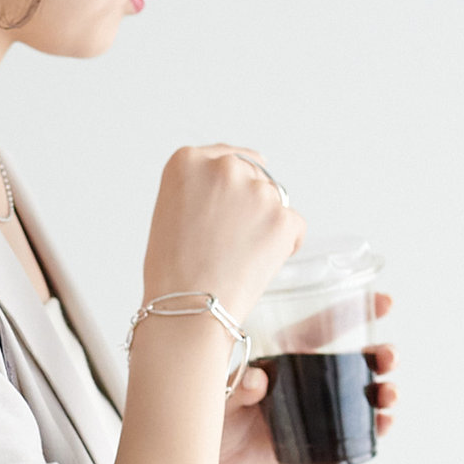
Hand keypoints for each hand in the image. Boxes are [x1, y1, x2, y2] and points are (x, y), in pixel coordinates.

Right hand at [144, 143, 306, 322]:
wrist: (188, 308)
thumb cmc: (171, 272)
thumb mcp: (169, 213)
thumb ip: (198, 191)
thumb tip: (228, 193)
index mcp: (188, 162)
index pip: (224, 155)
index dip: (233, 178)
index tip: (236, 191)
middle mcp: (224, 168)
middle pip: (252, 176)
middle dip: (249, 203)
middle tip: (230, 241)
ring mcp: (258, 191)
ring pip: (274, 202)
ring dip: (265, 225)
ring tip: (238, 258)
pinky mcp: (284, 217)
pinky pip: (294, 226)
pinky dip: (284, 245)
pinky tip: (257, 264)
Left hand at [217, 293, 398, 463]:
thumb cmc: (210, 424)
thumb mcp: (217, 401)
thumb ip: (236, 389)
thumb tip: (258, 380)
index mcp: (284, 360)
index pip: (322, 329)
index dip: (353, 313)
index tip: (385, 302)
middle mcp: (306, 383)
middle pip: (354, 361)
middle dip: (380, 355)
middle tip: (388, 356)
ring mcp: (317, 412)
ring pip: (363, 394)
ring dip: (385, 389)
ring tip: (388, 393)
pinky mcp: (321, 443)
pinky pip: (357, 432)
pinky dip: (377, 426)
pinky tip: (383, 422)